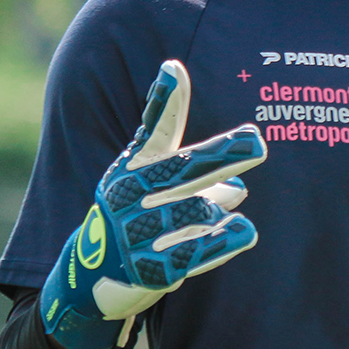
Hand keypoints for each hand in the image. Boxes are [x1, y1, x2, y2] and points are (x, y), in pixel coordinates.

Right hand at [39, 59, 267, 348]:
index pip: (156, 129)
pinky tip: (244, 231)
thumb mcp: (155, 188)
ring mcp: (135, 232)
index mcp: (133, 168)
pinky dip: (224, 240)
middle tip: (257, 142)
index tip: (175, 70)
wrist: (92, 278)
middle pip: (186, 168)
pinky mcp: (148, 269)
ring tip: (221, 209)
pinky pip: (199, 250)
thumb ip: (199, 181)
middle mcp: (130, 194)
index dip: (166, 100)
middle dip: (223, 154)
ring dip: (218, 210)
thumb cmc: (136, 218)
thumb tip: (239, 190)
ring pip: (200, 210)